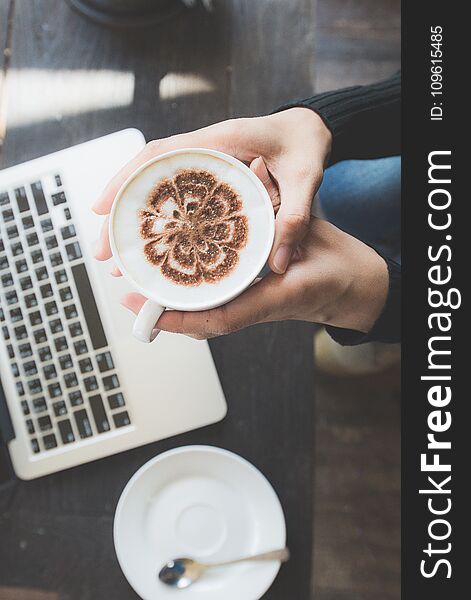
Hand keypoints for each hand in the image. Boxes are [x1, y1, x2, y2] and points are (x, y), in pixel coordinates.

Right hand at [94, 107, 331, 272]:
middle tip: (102, 248)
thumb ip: (295, 216)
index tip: (101, 207)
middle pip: (146, 171)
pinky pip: (171, 185)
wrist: (309, 126)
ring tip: (114, 247)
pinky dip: (153, 207)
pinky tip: (145, 234)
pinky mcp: (207, 169)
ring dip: (130, 208)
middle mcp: (204, 146)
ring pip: (154, 179)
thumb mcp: (306, 179)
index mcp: (220, 140)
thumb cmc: (306, 145)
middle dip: (118, 204)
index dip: (126, 179)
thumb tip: (279, 264)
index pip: (160, 155)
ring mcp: (203, 157)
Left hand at [121, 159, 388, 339]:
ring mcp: (249, 304)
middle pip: (200, 318)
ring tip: (139, 284)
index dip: (180, 316)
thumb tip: (256, 168)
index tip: (147, 309)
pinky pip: (214, 301)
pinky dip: (189, 295)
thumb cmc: (337, 271)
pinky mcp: (249, 297)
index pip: (219, 318)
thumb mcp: (314, 238)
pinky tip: (171, 279)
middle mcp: (252, 307)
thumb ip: (282, 201)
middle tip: (129, 292)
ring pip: (203, 312)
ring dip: (171, 302)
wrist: (350, 287)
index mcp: (270, 302)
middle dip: (163, 310)